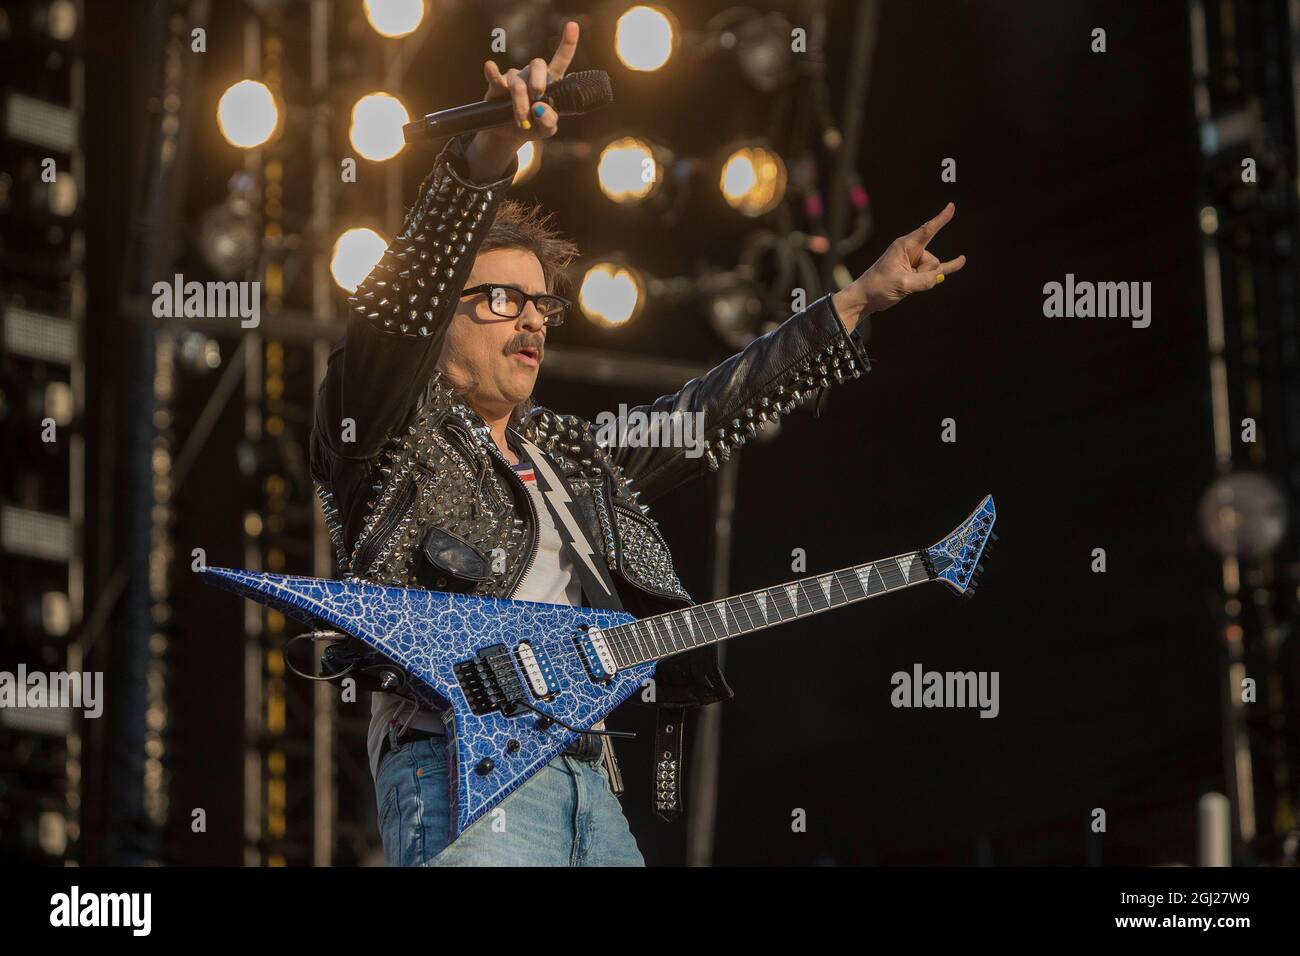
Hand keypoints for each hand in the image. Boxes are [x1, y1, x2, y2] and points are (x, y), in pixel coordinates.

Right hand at [465, 21, 579, 180]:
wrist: (509, 134)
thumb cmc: (532, 126)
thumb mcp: (546, 130)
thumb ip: (549, 121)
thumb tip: (539, 108)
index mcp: (550, 82)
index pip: (560, 60)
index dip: (567, 44)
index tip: (573, 26)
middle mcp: (532, 75)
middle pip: (538, 65)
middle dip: (539, 80)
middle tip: (538, 95)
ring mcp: (514, 78)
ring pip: (518, 83)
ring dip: (519, 103)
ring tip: (521, 120)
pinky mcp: (497, 85)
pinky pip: (495, 77)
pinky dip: (493, 73)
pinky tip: (490, 67)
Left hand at [832, 202, 965, 330]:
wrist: (866, 298)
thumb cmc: (878, 286)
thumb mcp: (901, 284)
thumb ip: (923, 281)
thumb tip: (939, 277)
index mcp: (904, 246)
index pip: (927, 230)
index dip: (940, 219)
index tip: (951, 206)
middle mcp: (910, 251)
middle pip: (932, 261)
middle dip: (925, 274)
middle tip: (903, 280)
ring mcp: (914, 262)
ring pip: (933, 271)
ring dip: (923, 281)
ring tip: (903, 285)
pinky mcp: (916, 273)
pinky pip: (937, 270)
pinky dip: (949, 266)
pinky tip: (961, 260)